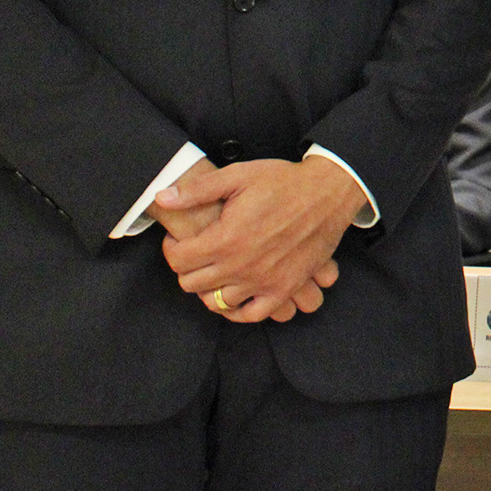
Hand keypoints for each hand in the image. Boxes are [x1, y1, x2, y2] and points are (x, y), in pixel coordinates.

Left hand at [158, 155, 366, 324]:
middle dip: (187, 268)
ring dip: (209, 289)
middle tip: (197, 253)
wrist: (328, 192)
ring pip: (216, 302)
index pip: (177, 260)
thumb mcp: (238, 175)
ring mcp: (264, 281)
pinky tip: (236, 295)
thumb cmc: (283, 182)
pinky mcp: (284, 288)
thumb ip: (197, 189)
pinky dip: (238, 311)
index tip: (179, 240)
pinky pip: (252, 315)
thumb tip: (162, 197)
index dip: (171, 248)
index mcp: (225, 239)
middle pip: (192, 284)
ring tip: (215, 271)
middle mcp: (241, 266)